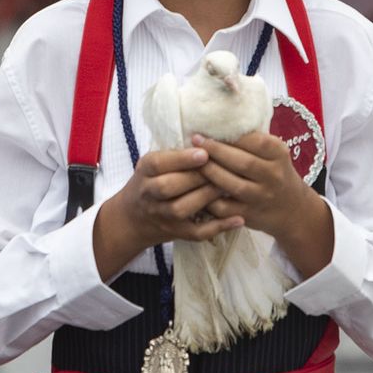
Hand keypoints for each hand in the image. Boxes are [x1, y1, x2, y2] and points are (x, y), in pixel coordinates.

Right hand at [92, 146, 244, 279]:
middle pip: (168, 187)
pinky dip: (218, 227)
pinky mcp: (176, 232)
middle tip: (222, 168)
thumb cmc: (151, 181)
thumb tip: (209, 139)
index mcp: (144, 171)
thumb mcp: (154, 164)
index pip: (158, 164)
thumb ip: (175, 155)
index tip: (204, 153)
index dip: (181, 159)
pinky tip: (238, 219)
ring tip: (228, 186)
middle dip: (196, 177)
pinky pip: (197, 233)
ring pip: (181, 209)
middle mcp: (149, 194)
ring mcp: (162, 216)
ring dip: (206, 197)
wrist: (134, 219)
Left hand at [193, 132, 333, 277]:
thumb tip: (217, 124)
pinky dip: (209, 199)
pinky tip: (197, 188)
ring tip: (194, 162)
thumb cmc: (275, 173)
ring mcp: (262, 197)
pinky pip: (225, 208)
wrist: (292, 209)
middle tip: (195, 141)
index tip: (208, 129)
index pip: (255, 141)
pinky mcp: (250, 215)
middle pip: (242, 162)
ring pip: (232, 185)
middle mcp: (273, 176)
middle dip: (215, 151)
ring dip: (210, 172)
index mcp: (279, 154)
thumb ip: (252, 141)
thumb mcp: (274, 154)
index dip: (230, 136)